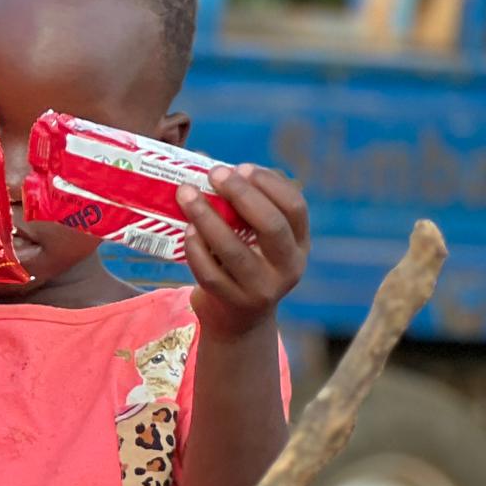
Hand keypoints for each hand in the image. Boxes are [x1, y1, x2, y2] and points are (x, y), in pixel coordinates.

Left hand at [182, 164, 308, 340]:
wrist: (238, 322)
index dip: (270, 184)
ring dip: (207, 217)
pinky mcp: (233, 303)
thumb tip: (203, 163)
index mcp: (299, 245)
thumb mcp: (256, 240)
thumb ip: (242, 209)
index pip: (295, 208)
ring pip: (235, 250)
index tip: (241, 167)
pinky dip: (195, 248)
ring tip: (186, 194)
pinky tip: (186, 229)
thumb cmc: (242, 265)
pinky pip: (210, 273)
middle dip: (242, 195)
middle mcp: (289, 267)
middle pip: (272, 226)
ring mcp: (262, 289)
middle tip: (215, 174)